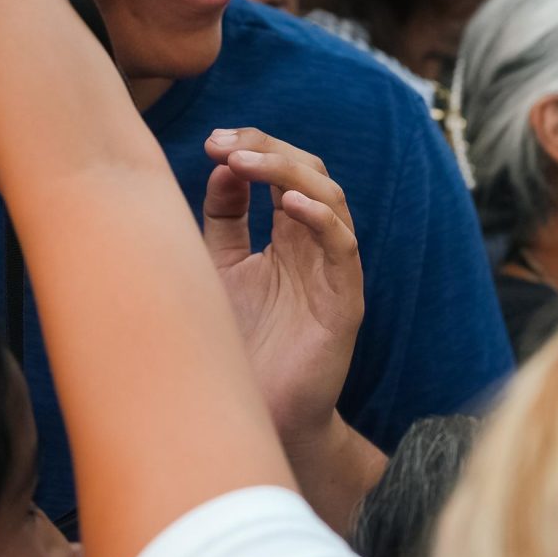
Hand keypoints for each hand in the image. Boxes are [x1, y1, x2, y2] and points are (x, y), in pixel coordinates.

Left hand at [202, 129, 363, 460]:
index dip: (254, 147)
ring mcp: (332, 272)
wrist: (256, 416)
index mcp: (288, 236)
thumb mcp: (220, 269)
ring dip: (289, 171)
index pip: (284, 171)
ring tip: (246, 161)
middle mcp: (314, 247)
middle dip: (269, 148)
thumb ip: (222, 220)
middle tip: (226, 143)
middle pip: (309, 172)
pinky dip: (321, 218)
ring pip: (331, 199)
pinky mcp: (344, 302)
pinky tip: (288, 202)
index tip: (214, 141)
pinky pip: (343, 247)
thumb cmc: (240, 346)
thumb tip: (221, 166)